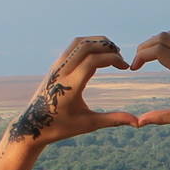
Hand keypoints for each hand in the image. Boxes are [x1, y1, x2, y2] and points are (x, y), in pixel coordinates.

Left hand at [7, 36, 136, 145]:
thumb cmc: (61, 127)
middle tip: (120, 59)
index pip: (93, 60)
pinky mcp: (55, 66)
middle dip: (107, 47)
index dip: (113, 59)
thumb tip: (138, 123)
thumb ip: (113, 120)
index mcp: (70, 86)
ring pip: (78, 43)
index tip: (125, 67)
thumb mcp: (88, 124)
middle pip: (86, 46)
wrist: (32, 126)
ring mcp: (56, 67)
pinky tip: (99, 57)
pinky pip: (72, 47)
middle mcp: (61, 72)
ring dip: (97, 43)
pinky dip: (88, 46)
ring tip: (111, 54)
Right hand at [129, 30, 169, 125]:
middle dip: (145, 46)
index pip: (158, 50)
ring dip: (157, 41)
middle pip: (162, 37)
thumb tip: (139, 123)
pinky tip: (166, 56)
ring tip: (149, 57)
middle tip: (137, 61)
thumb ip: (161, 117)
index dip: (140, 56)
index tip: (134, 69)